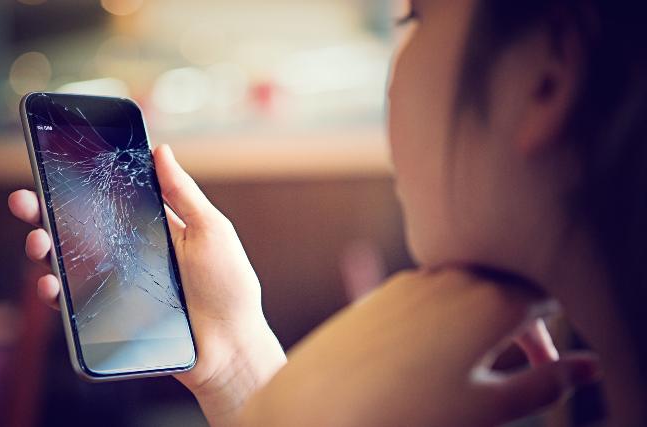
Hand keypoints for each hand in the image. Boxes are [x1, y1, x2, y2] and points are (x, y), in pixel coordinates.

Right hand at [8, 144, 285, 425]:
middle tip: (23, 201)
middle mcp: (128, 254)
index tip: (51, 165)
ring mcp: (116, 286)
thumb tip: (160, 150)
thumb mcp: (211, 231)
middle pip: (77, 228)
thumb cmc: (229, 286)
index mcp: (151, 228)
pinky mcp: (110, 318)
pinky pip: (73, 304)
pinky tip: (50, 283)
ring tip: (37, 241)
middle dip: (44, 212)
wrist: (231, 347)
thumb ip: (183, 194)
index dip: (79, 184)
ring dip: (43, 248)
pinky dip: (55, 292)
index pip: (108, 200)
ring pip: (68, 263)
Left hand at [239, 269, 598, 426]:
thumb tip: (586, 367)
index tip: (538, 365)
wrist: (317, 406)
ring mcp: (415, 280)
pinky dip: (442, 317)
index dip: (546, 334)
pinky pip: (429, 295)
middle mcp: (455, 277)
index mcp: (492, 300)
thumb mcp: (489, 406)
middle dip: (514, 324)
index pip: (542, 299)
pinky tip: (425, 356)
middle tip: (508, 366)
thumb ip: (545, 382)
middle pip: (503, 288)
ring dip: (477, 319)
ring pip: (465, 289)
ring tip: (462, 364)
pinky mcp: (384, 291)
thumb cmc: (408, 413)